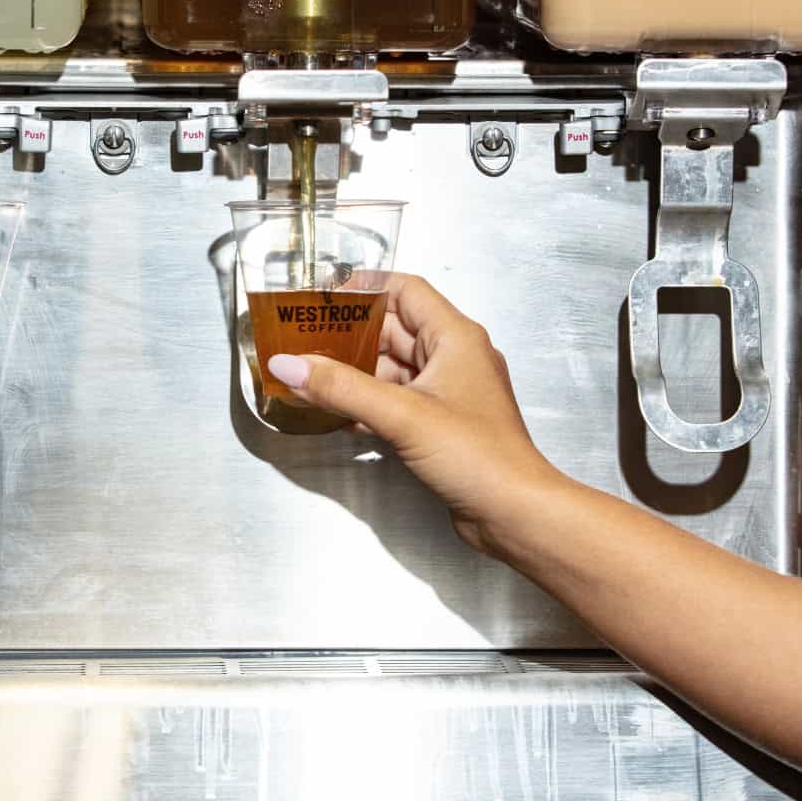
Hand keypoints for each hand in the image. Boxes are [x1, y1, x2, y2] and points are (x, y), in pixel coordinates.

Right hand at [264, 273, 565, 553]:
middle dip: (349, 334)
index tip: (324, 296)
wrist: (514, 513)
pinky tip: (337, 412)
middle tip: (304, 338)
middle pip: (394, 329)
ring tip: (311, 374)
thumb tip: (287, 364)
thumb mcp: (402, 415)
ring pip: (392, 368)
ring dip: (354, 371)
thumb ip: (341, 387)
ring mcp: (448, 392)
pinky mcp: (440, 423)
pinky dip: (368, 401)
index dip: (364, 287)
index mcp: (455, 337)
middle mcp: (454, 357)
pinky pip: (396, 399)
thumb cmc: (477, 455)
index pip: (406, 290)